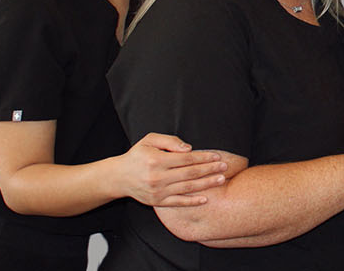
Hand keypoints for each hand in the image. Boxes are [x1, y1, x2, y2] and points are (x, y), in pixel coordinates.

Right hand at [111, 133, 228, 206]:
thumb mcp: (149, 140)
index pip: (186, 159)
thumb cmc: (137, 155)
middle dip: (209, 170)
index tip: (217, 156)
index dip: (203, 157)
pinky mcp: (157, 201)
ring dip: (206, 184)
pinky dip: (192, 202)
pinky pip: (178, 202)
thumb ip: (169, 141)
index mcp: (157, 160)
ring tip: (221, 180)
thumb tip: (189, 149)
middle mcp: (158, 177)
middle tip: (225, 167)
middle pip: (190, 173)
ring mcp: (158, 191)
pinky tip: (205, 199)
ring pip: (187, 188)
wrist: (119, 177)